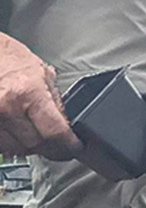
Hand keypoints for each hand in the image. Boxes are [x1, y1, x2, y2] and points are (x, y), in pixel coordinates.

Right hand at [0, 34, 81, 159]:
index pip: (55, 132)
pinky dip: (10, 143)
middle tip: (58, 145)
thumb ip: (56, 102)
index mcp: (27, 93)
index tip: (75, 149)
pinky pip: (1, 145)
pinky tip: (16, 132)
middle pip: (35, 145)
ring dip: (28, 147)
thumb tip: (68, 126)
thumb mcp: (42, 74)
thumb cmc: (8, 57)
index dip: (69, 145)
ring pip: (15, 149)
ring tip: (34, 133)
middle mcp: (6, 107)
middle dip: (50, 147)